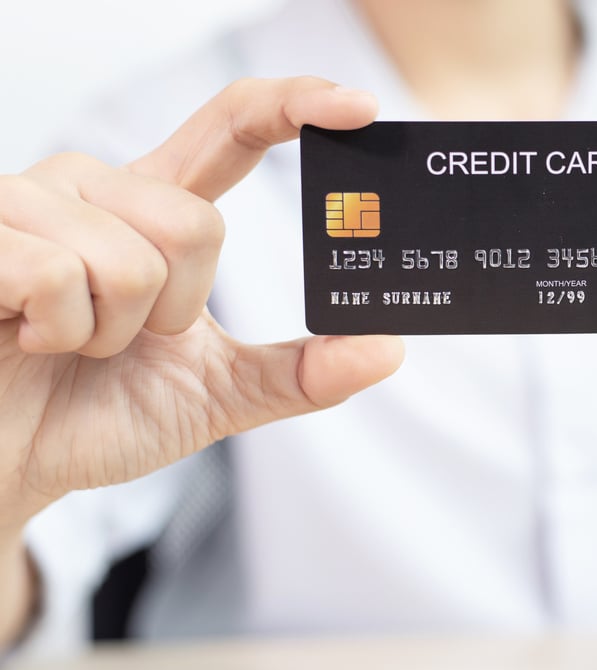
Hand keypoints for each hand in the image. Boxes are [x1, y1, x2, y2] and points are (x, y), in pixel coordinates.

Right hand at [0, 77, 403, 529]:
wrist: (9, 466)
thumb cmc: (93, 415)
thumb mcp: (217, 393)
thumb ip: (298, 373)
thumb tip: (387, 349)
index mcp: (154, 209)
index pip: (232, 129)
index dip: (294, 105)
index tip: (357, 108)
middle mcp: (97, 188)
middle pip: (195, 224)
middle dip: (172, 310)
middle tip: (124, 339)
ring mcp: (30, 202)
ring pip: (132, 257)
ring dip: (112, 331)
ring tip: (67, 340)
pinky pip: (60, 276)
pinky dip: (59, 332)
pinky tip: (27, 336)